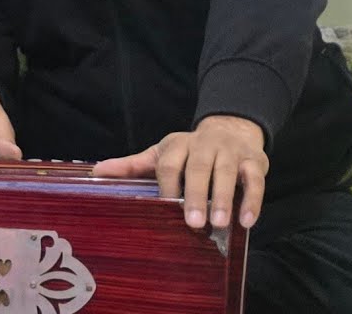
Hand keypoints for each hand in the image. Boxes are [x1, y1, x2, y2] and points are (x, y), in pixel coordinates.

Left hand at [91, 115, 266, 229]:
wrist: (231, 129)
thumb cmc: (189, 151)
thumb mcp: (161, 154)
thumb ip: (132, 166)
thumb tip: (96, 172)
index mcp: (177, 144)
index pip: (168, 163)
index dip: (167, 184)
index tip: (164, 205)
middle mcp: (204, 145)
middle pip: (198, 168)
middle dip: (195, 195)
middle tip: (193, 224)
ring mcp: (230, 152)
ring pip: (227, 173)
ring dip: (224, 199)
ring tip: (220, 223)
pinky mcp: (254, 161)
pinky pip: (255, 180)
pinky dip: (252, 200)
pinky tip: (247, 222)